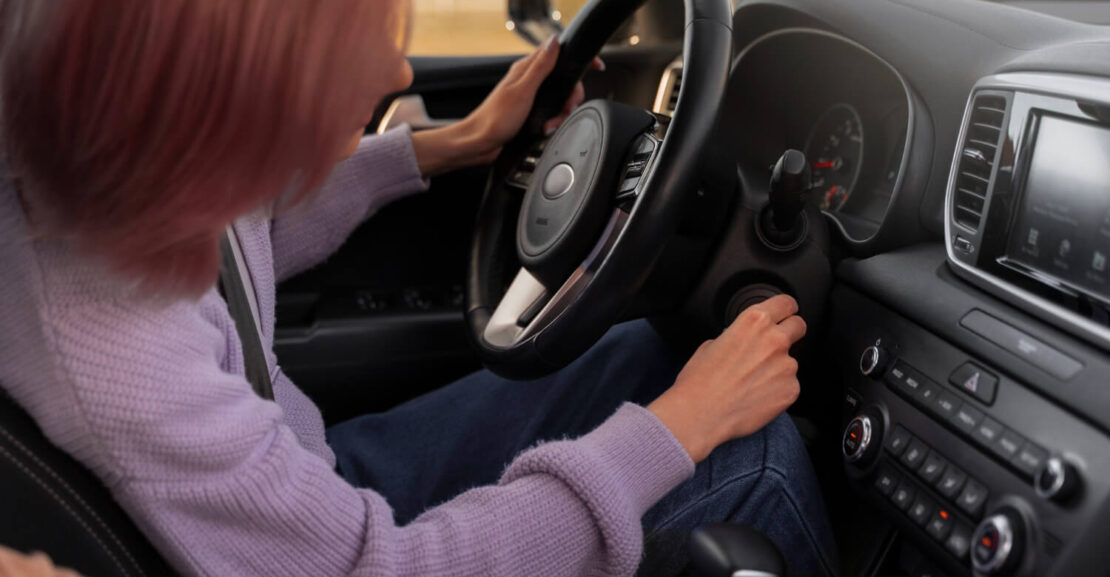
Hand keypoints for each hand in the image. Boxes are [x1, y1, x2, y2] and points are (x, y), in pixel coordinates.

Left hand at [411, 37, 602, 177]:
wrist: (480, 144)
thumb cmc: (495, 118)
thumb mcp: (523, 90)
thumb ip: (541, 66)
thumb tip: (555, 42)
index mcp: (527, 69)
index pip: (558, 54)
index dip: (578, 58)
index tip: (595, 66)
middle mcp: (530, 81)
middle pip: (565, 81)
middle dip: (571, 97)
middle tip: (567, 108)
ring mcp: (531, 97)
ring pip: (560, 100)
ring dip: (560, 114)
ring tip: (549, 125)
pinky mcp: (531, 113)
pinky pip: (552, 114)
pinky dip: (553, 123)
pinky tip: (545, 129)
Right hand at [647, 295, 806, 462]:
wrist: (700, 414)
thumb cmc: (699, 381)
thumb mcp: (711, 344)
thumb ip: (737, 336)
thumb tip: (745, 341)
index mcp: (754, 322)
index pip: (785, 303)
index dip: (786, 309)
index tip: (786, 313)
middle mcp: (775, 340)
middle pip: (799, 326)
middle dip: (790, 333)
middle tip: (773, 347)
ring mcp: (786, 366)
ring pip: (790, 361)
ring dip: (778, 368)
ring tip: (752, 383)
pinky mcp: (791, 390)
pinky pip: (789, 385)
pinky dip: (777, 390)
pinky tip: (756, 397)